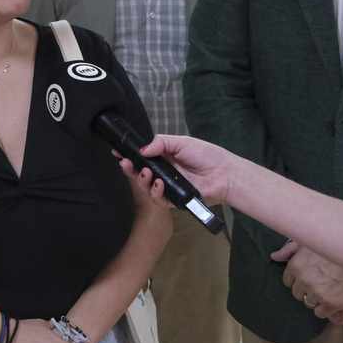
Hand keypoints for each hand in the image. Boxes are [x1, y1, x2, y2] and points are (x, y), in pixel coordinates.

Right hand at [118, 135, 234, 206]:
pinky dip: (156, 193)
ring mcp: (169, 187)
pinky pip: (159, 200)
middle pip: (140, 173)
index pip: (142, 157)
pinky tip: (159, 184)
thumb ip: (160, 143)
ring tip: (146, 174)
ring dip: (142, 181)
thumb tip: (141, 150)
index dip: (130, 156)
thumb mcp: (181, 142)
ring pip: (147, 188)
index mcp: (165, 158)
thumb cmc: (206, 155)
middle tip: (125, 164)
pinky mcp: (175, 200)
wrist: (224, 174)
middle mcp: (164, 173)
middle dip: (130, 169)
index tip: (118, 153)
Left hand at [276, 242, 342, 314]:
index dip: (298, 281)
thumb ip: (290, 250)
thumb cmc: (335, 244)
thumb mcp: (309, 241)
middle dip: (307, 290)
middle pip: (298, 293)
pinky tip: (333, 302)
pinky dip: (326, 310)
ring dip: (317, 300)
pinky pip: (321, 313)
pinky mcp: (331, 303)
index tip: (308, 279)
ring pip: (309, 303)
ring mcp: (317, 293)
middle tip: (320, 286)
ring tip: (328, 293)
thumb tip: (274, 257)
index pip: (288, 281)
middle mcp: (303, 280)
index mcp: (296, 265)